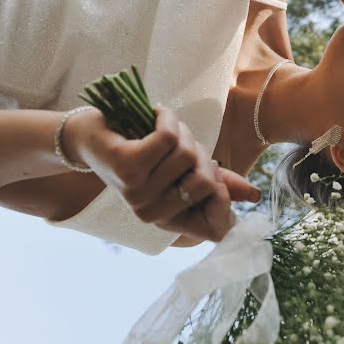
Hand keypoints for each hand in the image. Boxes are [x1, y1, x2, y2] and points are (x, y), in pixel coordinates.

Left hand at [64, 106, 259, 241]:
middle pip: (207, 181)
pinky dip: (167, 117)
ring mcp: (137, 191)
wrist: (89, 135)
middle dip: (200, 154)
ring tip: (161, 129)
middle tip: (179, 143)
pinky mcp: (128, 165)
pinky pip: (169, 137)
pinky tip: (155, 114)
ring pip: (187, 154)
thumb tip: (254, 195)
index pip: (214, 229)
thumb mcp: (184, 168)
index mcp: (165, 219)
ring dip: (182, 132)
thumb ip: (217, 182)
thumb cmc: (141, 151)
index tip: (214, 172)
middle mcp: (150, 212)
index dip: (224, 201)